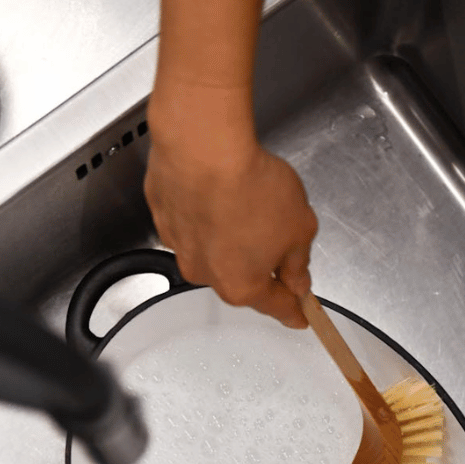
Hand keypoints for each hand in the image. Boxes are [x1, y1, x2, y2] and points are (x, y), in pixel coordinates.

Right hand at [145, 84, 317, 327]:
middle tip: (277, 237)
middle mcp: (206, 274)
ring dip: (230, 235)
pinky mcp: (163, 217)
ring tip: (244, 201)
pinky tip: (218, 190)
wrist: (204, 147)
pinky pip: (191, 222)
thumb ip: (298, 260)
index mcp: (242, 285)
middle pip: (240, 278)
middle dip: (260, 263)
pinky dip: (205, 213)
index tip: (300, 316)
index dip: (293, 311)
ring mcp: (179, 246)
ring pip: (212, 250)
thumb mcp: (299, 227)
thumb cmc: (251, 186)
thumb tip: (296, 277)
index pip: (275, 306)